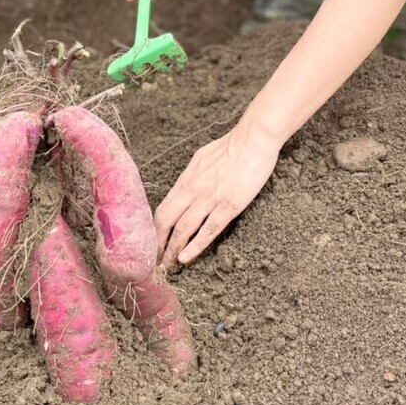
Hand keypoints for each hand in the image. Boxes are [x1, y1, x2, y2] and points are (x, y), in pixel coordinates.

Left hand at [155, 119, 281, 268]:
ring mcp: (209, 198)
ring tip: (167, 265)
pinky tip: (185, 258)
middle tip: (154, 259)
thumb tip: (186, 186)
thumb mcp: (202, 157)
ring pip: (183, 228)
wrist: (253, 139)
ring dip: (172, 249)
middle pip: (166, 220)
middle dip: (157, 242)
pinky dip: (194, 246)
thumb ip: (193, 175)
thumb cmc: (232, 145)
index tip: (152, 241)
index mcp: (186, 178)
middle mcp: (193, 189)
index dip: (155, 227)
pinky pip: (208, 230)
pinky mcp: (228, 206)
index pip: (163, 207)